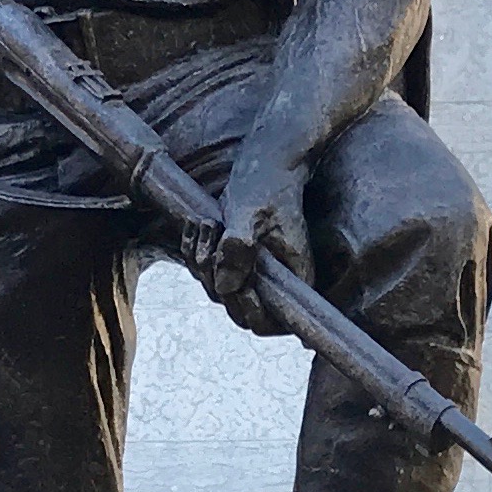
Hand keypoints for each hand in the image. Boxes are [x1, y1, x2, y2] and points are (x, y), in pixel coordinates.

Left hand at [201, 136, 313, 332]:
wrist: (264, 166)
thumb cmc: (267, 186)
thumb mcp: (252, 213)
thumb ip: (239, 247)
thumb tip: (226, 286)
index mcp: (295, 280)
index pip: (269, 324)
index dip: (248, 310)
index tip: (236, 280)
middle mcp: (276, 285)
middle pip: (238, 311)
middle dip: (217, 280)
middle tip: (212, 241)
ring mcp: (254, 276)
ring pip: (218, 292)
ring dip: (202, 262)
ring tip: (209, 224)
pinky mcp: (235, 264)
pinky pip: (207, 274)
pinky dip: (195, 252)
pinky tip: (199, 225)